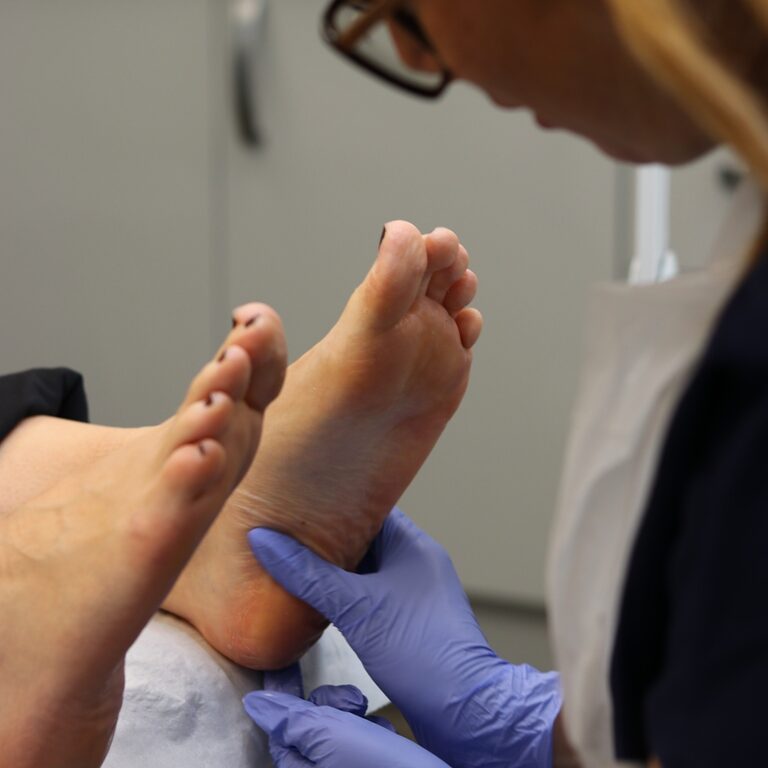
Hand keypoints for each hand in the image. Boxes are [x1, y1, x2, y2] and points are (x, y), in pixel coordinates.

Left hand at [244, 691, 451, 767]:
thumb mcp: (331, 736)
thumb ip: (292, 719)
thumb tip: (256, 704)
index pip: (280, 724)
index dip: (285, 690)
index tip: (286, 659)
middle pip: (311, 721)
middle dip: (331, 703)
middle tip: (353, 704)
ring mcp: (348, 767)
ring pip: (340, 725)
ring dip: (355, 715)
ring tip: (374, 723)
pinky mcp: (373, 766)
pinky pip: (365, 737)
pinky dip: (375, 730)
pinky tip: (389, 736)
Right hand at [248, 508, 561, 767]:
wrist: (462, 707)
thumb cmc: (421, 650)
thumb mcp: (354, 607)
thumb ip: (307, 575)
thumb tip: (265, 540)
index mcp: (414, 544)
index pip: (370, 507)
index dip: (335, 501)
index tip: (301, 500)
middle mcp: (418, 562)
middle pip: (366, 537)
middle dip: (329, 538)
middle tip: (290, 532)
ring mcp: (417, 591)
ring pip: (368, 569)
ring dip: (337, 569)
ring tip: (298, 564)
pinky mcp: (411, 620)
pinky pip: (373, 595)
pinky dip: (348, 594)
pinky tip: (321, 602)